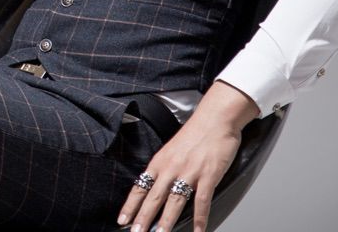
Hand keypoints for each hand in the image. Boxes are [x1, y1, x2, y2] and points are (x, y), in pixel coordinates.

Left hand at [117, 81, 258, 231]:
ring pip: (175, 202)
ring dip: (166, 221)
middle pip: (154, 197)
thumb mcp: (172, 149)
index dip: (131, 204)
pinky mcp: (208, 175)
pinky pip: (202, 201)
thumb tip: (158, 187)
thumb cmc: (195, 133)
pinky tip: (199, 231)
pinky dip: (200, 218)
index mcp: (161, 160)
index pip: (141, 186)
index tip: (122, 219)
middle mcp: (172, 167)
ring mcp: (190, 172)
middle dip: (143, 218)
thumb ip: (166, 168)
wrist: (215, 118)